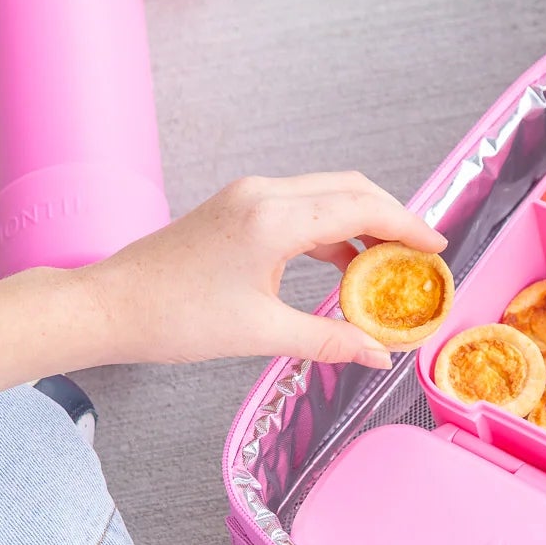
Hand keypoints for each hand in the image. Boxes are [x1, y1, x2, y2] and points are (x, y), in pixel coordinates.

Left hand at [80, 173, 445, 367]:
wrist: (109, 305)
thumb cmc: (174, 318)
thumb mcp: (261, 334)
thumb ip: (329, 341)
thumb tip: (379, 355)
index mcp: (274, 219)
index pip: (361, 208)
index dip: (407, 227)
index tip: (436, 249)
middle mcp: (264, 194)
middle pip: (351, 189)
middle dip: (393, 218)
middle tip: (421, 255)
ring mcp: (249, 196)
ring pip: (327, 194)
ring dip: (363, 222)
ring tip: (389, 266)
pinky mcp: (238, 207)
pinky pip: (302, 206)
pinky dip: (332, 229)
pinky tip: (344, 267)